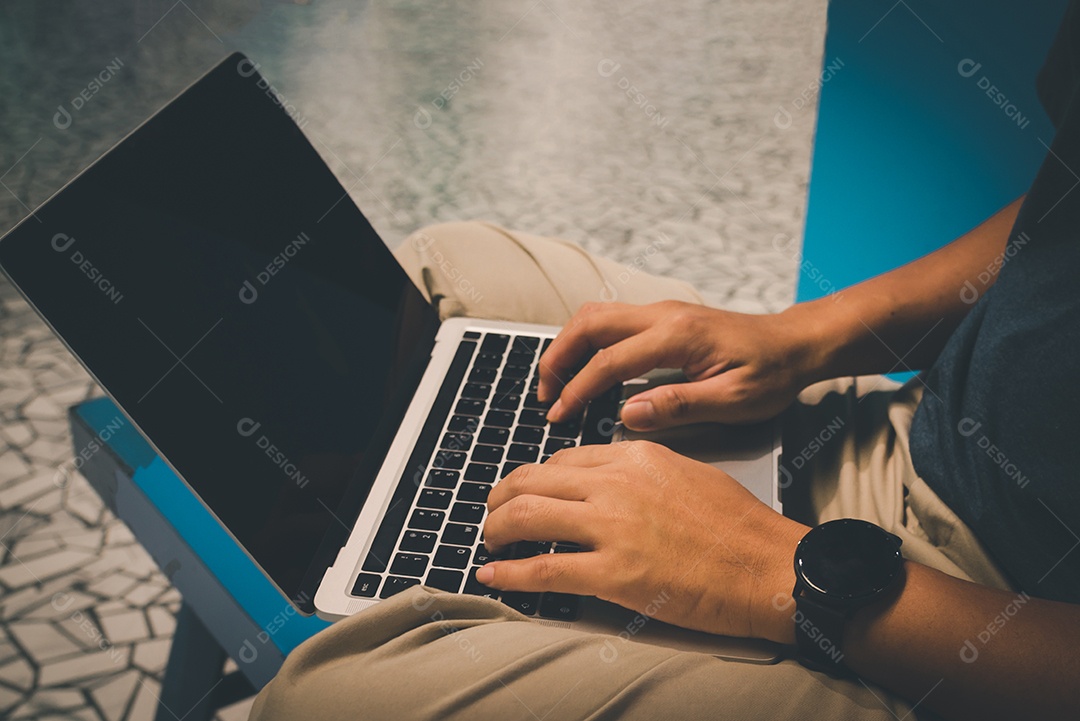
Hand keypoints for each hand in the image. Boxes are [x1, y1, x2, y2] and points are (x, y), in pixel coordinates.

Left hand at [478, 441, 808, 642]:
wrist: (768, 565)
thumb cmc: (741, 525)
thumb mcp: (689, 472)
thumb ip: (643, 469)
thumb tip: (610, 479)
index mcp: (636, 456)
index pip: (564, 459)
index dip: (536, 476)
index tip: (527, 490)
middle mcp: (616, 485)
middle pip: (533, 480)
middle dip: (501, 497)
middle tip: (493, 512)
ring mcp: (612, 528)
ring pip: (527, 517)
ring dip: (496, 530)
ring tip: (488, 541)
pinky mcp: (612, 575)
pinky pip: (543, 569)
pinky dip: (509, 574)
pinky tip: (492, 576)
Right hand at [538, 301, 820, 430]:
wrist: (795, 344)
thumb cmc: (770, 373)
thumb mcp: (733, 401)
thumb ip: (680, 406)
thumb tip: (629, 415)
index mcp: (678, 336)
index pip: (610, 362)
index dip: (578, 390)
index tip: (559, 414)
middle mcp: (664, 315)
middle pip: (589, 324)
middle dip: (558, 357)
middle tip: (544, 394)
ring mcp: (661, 311)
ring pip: (596, 316)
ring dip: (568, 345)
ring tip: (555, 382)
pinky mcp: (663, 317)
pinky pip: (611, 320)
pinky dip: (586, 341)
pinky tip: (583, 367)